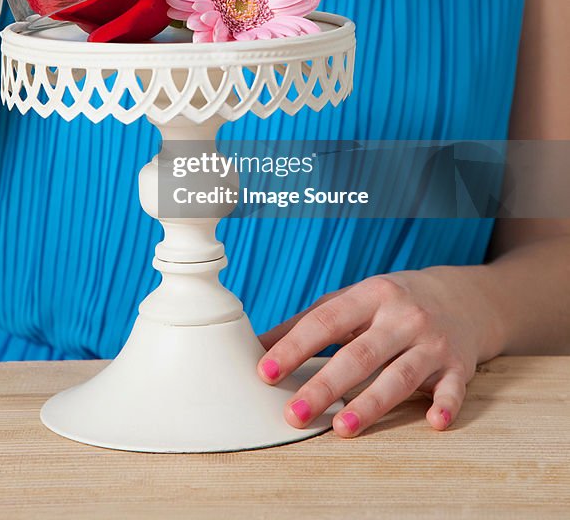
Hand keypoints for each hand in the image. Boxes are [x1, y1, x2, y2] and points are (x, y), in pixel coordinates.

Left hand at [257, 266, 502, 437]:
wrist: (463, 298)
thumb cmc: (394, 302)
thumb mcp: (353, 300)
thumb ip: (309, 321)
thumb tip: (259, 344)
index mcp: (371, 295)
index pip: (327, 321)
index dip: (295, 346)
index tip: (266, 371)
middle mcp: (402, 316)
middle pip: (359, 354)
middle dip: (325, 385)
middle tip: (293, 413)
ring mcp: (432, 342)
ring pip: (399, 376)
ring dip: (370, 403)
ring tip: (341, 427)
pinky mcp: (458, 366)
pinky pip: (451, 388)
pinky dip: (444, 404)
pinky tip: (432, 422)